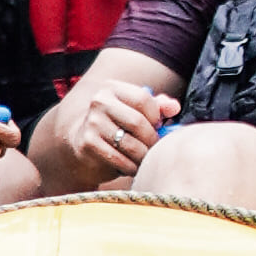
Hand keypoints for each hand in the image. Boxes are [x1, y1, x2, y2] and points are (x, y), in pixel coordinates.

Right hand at [45, 55, 176, 186]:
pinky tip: (131, 166)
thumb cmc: (116, 126)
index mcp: (112, 88)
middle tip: (154, 148)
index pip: (144, 99)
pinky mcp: (87, 144)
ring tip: (144, 158)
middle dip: (151, 139)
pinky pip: (119, 159)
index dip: (156, 116)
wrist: (81, 144)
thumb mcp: (134, 111)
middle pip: (138, 122)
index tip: (157, 127)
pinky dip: (130, 167)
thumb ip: (157, 106)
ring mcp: (92, 122)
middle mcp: (99, 101)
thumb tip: (174, 107)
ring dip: (143, 156)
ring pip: (131, 144)